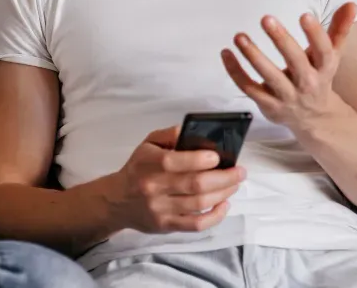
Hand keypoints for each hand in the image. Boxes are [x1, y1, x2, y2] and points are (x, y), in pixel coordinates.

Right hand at [103, 126, 245, 233]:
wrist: (118, 199)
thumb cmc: (138, 169)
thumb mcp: (147, 144)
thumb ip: (169, 135)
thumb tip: (193, 131)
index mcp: (148, 163)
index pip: (175, 161)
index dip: (200, 159)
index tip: (218, 157)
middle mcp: (153, 186)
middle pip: (195, 184)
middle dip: (223, 177)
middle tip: (239, 172)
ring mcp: (160, 208)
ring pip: (199, 203)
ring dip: (223, 193)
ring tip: (234, 184)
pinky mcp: (166, 225)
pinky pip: (196, 224)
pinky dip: (215, 216)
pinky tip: (224, 205)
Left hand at [222, 2, 356, 133]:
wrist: (313, 118)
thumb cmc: (319, 77)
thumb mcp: (331, 55)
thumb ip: (339, 29)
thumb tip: (351, 3)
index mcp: (325, 68)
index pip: (324, 51)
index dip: (316, 35)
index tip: (304, 15)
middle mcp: (307, 83)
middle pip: (296, 62)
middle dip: (281, 40)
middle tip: (266, 18)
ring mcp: (286, 96)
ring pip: (268, 76)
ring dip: (253, 56)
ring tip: (239, 36)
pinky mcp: (267, 104)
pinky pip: (248, 87)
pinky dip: (235, 71)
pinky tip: (226, 53)